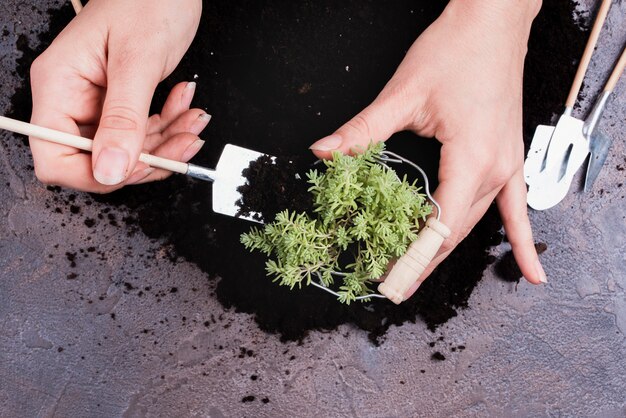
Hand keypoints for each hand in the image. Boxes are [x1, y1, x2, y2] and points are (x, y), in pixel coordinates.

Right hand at [30, 0, 205, 192]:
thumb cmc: (147, 0)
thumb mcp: (138, 61)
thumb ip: (123, 119)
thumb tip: (109, 171)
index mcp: (59, 85)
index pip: (55, 156)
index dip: (94, 174)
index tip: (134, 169)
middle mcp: (73, 98)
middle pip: (98, 159)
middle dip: (144, 159)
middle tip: (181, 145)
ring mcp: (98, 102)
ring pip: (128, 150)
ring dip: (165, 144)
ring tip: (192, 122)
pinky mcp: (122, 103)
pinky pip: (143, 133)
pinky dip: (169, 128)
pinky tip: (185, 109)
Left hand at [310, 0, 546, 297]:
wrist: (493, 24)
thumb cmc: (456, 52)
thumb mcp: (403, 94)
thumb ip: (363, 130)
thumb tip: (325, 153)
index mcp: (470, 158)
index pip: (439, 226)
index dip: (412, 259)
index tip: (388, 281)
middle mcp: (494, 170)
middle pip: (454, 233)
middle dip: (421, 263)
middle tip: (391, 287)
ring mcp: (507, 167)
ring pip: (473, 224)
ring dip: (445, 253)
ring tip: (417, 277)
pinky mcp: (509, 160)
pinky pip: (517, 210)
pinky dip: (521, 242)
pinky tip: (531, 274)